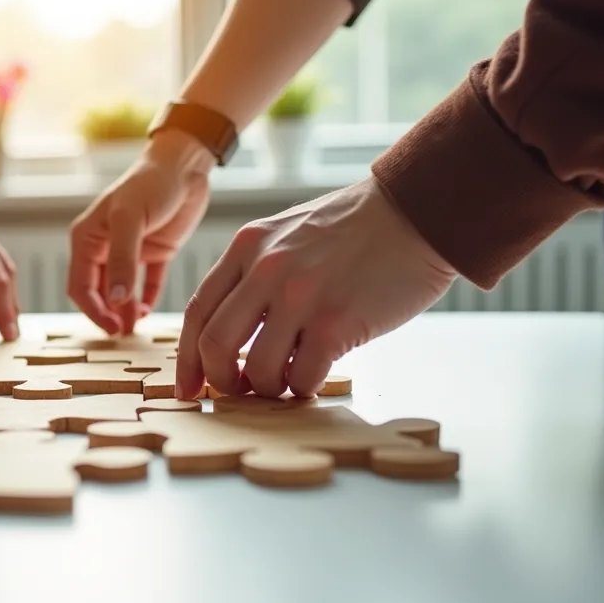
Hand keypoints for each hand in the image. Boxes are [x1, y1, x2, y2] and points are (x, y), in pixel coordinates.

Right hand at [68, 131, 211, 334]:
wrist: (185, 166)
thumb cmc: (151, 183)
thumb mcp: (131, 220)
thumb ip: (122, 260)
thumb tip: (115, 300)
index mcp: (87, 238)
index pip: (80, 286)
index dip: (93, 310)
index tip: (112, 327)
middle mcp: (104, 247)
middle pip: (97, 293)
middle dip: (107, 315)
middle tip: (123, 333)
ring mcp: (129, 251)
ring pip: (120, 292)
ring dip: (124, 311)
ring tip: (135, 328)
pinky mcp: (154, 252)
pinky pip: (146, 283)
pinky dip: (146, 299)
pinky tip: (149, 310)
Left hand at [175, 178, 456, 399]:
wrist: (416, 212)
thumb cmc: (355, 230)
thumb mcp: (286, 232)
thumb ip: (254, 271)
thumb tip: (229, 330)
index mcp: (247, 247)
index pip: (197, 311)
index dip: (187, 357)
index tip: (187, 386)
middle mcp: (265, 270)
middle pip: (215, 344)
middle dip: (220, 380)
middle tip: (238, 390)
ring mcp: (300, 296)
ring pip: (257, 369)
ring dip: (267, 388)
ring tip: (285, 383)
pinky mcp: (337, 322)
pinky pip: (302, 377)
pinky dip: (302, 388)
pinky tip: (313, 378)